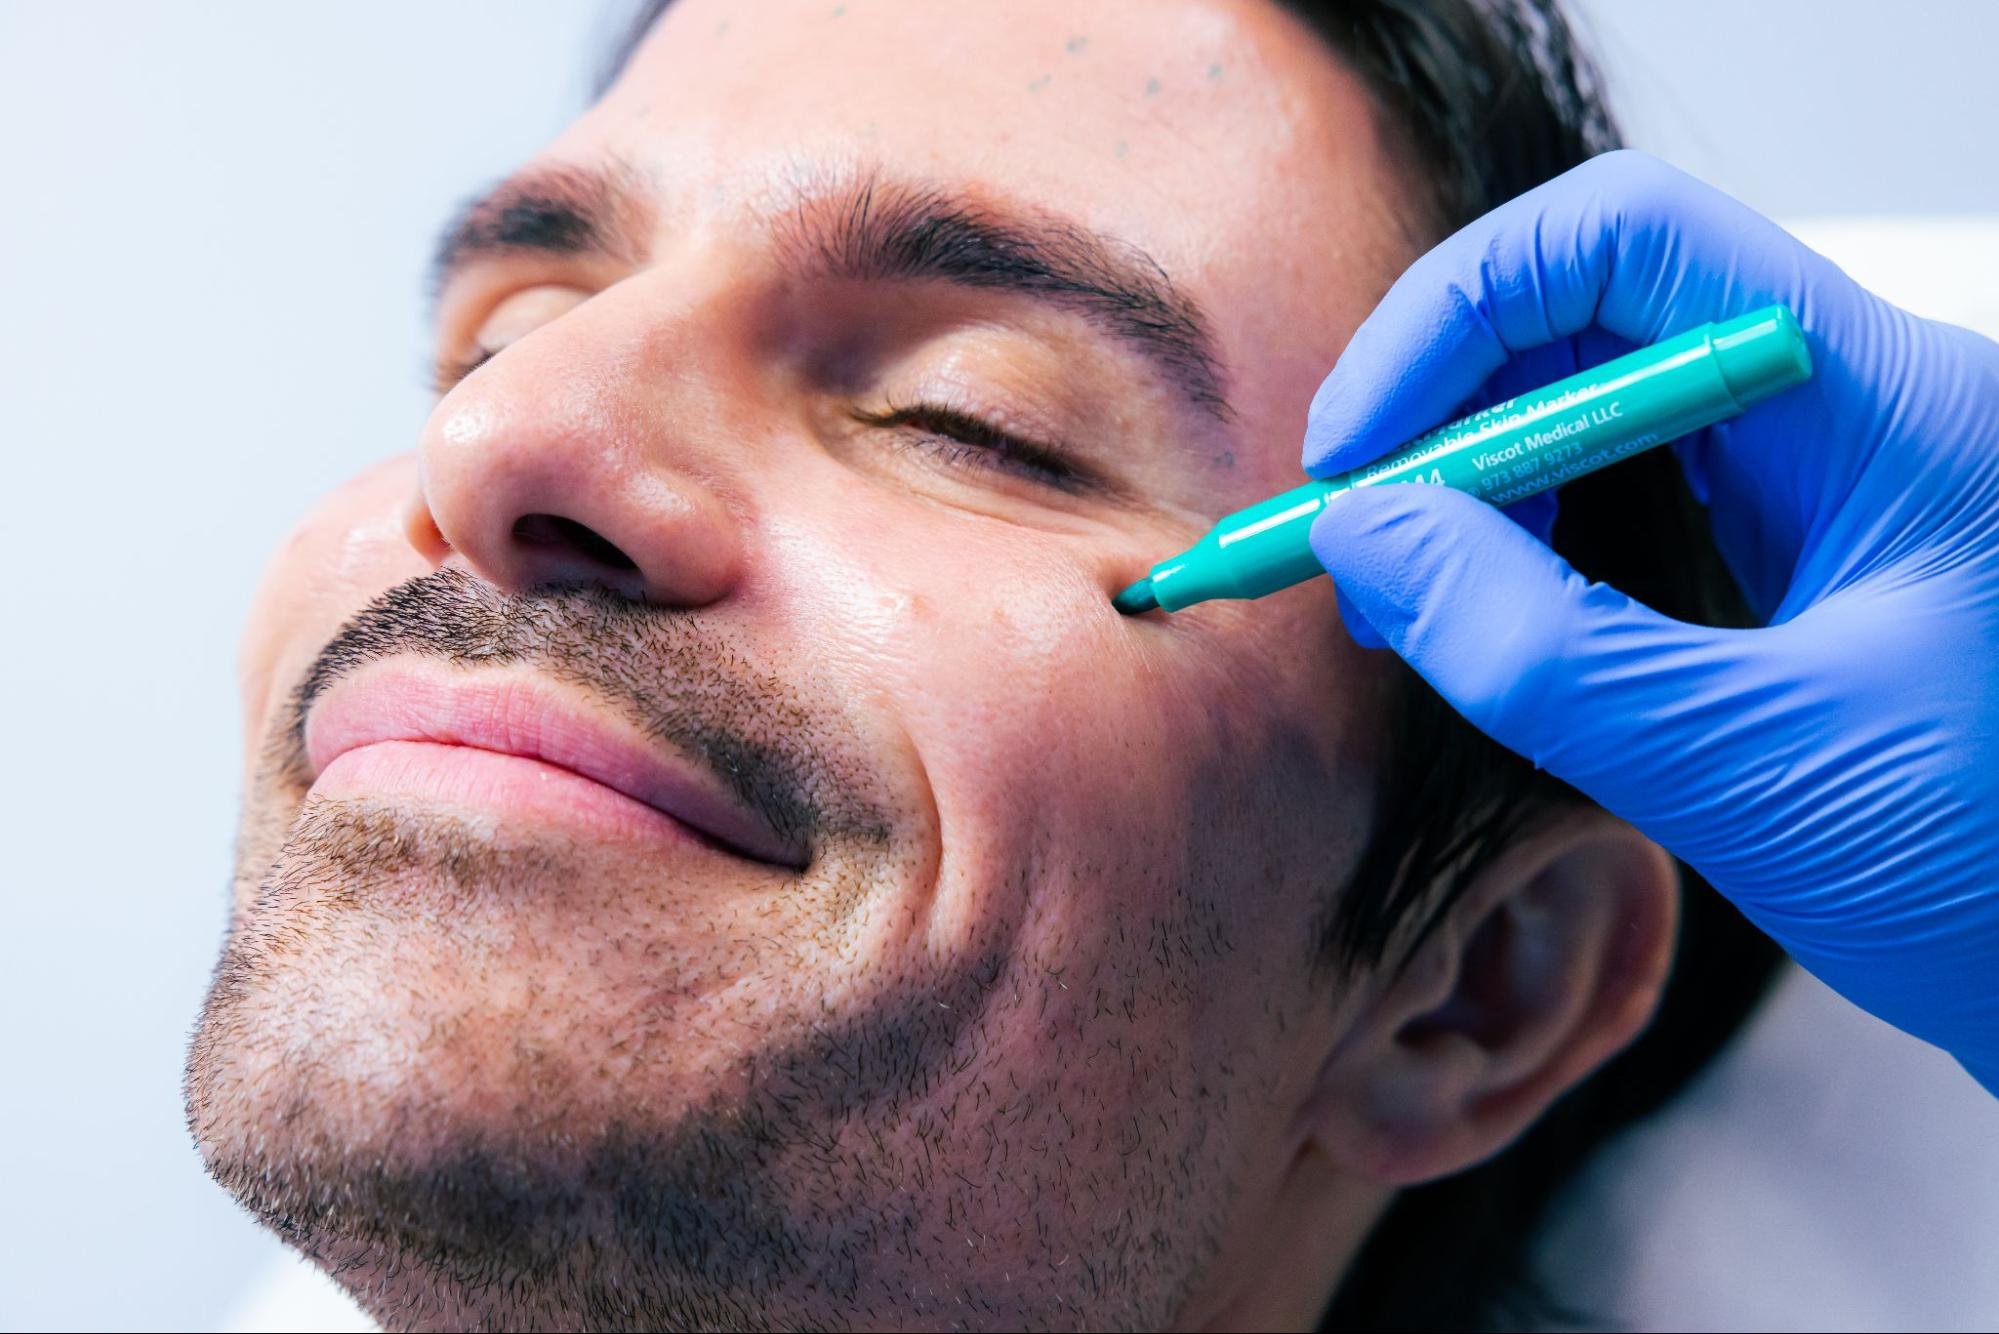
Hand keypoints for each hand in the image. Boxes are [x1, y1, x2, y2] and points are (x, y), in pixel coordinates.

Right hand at [1303, 150, 1998, 1092]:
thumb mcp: (1760, 770)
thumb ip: (1545, 654)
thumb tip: (1367, 541)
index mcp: (1886, 403)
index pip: (1629, 243)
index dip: (1459, 315)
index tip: (1359, 452)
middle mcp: (1853, 407)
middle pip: (1594, 314)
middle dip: (1444, 416)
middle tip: (1344, 541)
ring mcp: (1827, 480)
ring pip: (1599, 405)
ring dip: (1473, 484)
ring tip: (1394, 596)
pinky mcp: (1799, 555)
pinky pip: (1630, 495)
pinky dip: (1526, 543)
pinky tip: (1475, 615)